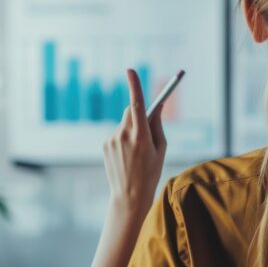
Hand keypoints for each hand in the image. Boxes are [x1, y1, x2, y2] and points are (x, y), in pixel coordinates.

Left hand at [102, 68, 166, 219]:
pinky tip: (128, 156)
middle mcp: (124, 135)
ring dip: (132, 128)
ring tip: (138, 151)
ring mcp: (112, 140)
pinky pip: (118, 133)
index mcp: (141, 136)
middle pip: (131, 110)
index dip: (134, 85)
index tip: (130, 70)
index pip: (137, 104)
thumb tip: (157, 106)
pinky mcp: (105, 145)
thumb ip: (157, 125)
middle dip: (139, 110)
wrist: (129, 196)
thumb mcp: (161, 149)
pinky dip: (124, 138)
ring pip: (125, 123)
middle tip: (148, 121)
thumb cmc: (150, 172)